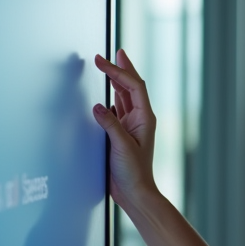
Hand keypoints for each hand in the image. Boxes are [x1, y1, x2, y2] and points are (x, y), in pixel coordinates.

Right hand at [91, 50, 156, 208]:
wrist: (135, 192)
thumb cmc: (134, 173)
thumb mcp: (121, 146)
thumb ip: (110, 125)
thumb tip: (98, 105)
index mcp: (145, 118)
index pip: (133, 86)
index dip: (119, 70)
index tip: (102, 60)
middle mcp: (140, 119)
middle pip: (131, 87)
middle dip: (122, 69)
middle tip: (113, 53)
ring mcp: (132, 126)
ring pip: (124, 97)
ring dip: (117, 81)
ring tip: (109, 67)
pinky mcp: (122, 134)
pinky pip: (118, 110)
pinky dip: (112, 98)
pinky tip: (107, 95)